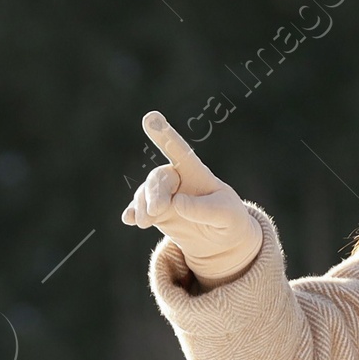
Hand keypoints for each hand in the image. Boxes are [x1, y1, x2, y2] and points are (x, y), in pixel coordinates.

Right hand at [122, 111, 263, 284]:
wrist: (222, 241)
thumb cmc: (229, 221)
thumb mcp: (227, 216)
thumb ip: (206, 209)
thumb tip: (177, 203)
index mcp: (197, 173)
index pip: (180, 151)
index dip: (165, 134)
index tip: (151, 117)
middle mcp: (178, 179)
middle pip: (159, 178)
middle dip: (155, 194)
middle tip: (156, 212)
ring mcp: (165, 195)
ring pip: (145, 193)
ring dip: (142, 206)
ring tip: (145, 222)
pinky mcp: (156, 212)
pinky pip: (139, 208)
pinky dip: (133, 212)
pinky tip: (129, 219)